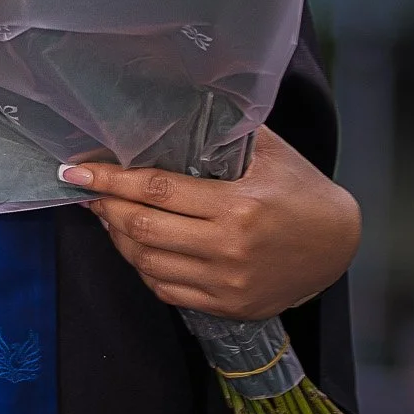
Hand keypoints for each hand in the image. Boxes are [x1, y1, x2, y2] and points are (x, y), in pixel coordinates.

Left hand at [59, 126, 361, 320]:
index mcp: (237, 204)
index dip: (109, 180)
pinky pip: (167, 289)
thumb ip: (220, 131)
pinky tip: (135, 244)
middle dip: (105, 207)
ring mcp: (227, 283)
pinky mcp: (228, 306)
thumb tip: (168, 107)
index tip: (75, 171)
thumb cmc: (299, 188)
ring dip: (118, 237)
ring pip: (148, 263)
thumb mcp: (267, 150)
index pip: (156, 190)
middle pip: (143, 229)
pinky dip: (142, 266)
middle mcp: (229, 247)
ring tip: (107, 214)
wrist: (338, 244)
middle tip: (87, 190)